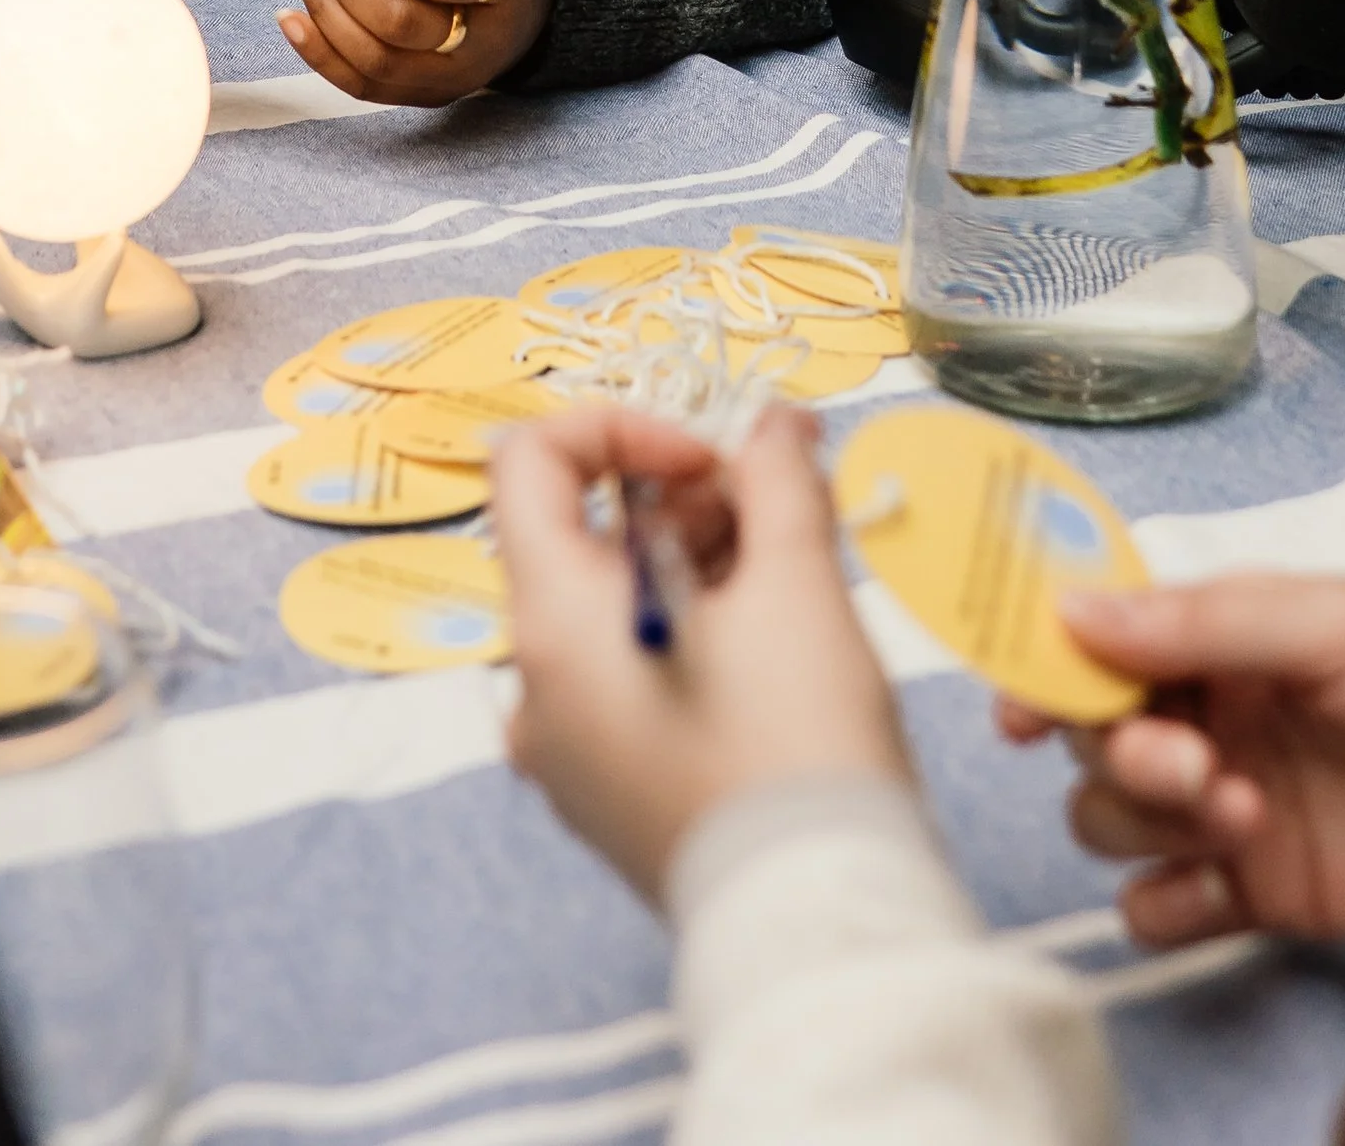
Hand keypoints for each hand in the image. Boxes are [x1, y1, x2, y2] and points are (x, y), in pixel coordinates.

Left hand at [495, 400, 909, 908]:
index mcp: (551, 619)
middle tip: (776, 506)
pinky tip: (768, 647)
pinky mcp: (604, 795)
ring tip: (787, 574)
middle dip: (681, 503)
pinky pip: (620, 680)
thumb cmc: (796, 749)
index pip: (527, 461)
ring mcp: (564, 749)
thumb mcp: (798, 582)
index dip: (620, 429)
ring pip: (608, 611)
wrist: (816, 918)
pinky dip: (681, 638)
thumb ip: (776, 478)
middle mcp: (534, 683)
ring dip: (692, 567)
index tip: (708, 462)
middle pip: (579, 538)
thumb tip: (771, 425)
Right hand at [1002, 574, 1344, 949]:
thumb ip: (1201, 621)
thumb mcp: (1328, 623)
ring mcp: (1213, 805)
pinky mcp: (1243, 890)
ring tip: (1245, 814)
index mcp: (1206, 639)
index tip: (1018, 704)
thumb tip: (1072, 611)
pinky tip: (1218, 886)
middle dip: (1122, 754)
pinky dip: (1163, 905)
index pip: (1088, 643)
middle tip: (1191, 763)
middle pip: (1087, 739)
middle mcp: (1196, 717)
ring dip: (1152, 824)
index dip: (1038, 666)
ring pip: (1105, 822)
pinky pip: (1152, 910)